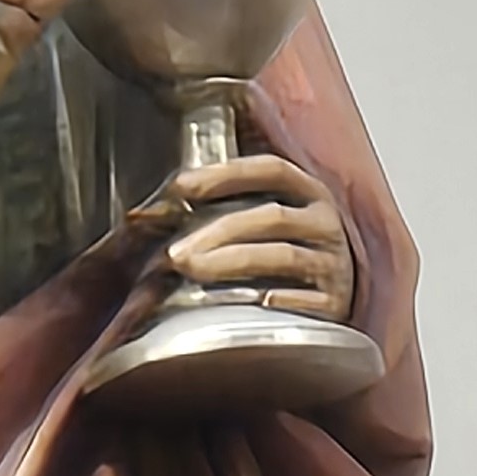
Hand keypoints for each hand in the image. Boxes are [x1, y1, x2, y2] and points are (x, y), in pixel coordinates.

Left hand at [165, 154, 353, 320]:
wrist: (333, 300)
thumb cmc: (284, 255)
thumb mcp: (265, 223)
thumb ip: (219, 211)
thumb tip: (142, 217)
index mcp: (309, 193)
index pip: (270, 170)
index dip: (225, 174)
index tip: (180, 187)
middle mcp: (325, 224)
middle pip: (271, 217)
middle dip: (218, 230)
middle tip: (174, 251)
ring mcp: (333, 265)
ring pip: (282, 256)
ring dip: (232, 262)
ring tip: (190, 271)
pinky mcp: (334, 306)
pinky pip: (302, 301)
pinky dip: (274, 301)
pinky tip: (245, 303)